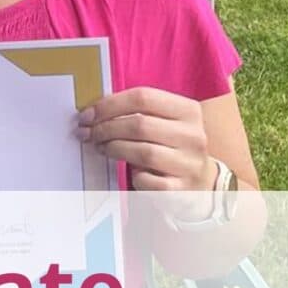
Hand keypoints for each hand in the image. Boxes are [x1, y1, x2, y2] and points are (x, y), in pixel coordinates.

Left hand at [77, 86, 216, 209]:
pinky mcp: (180, 190)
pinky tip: (128, 171)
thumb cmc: (170, 145)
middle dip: (105, 128)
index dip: (110, 104)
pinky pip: (146, 179)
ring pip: (142, 152)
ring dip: (113, 148)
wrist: (200, 183)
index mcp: (188, 110)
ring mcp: (189, 164)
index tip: (88, 114)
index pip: (143, 97)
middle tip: (86, 132)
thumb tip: (93, 111)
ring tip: (100, 147)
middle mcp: (193, 135)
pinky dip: (132, 175)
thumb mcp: (164, 122)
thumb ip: (137, 111)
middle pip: (139, 124)